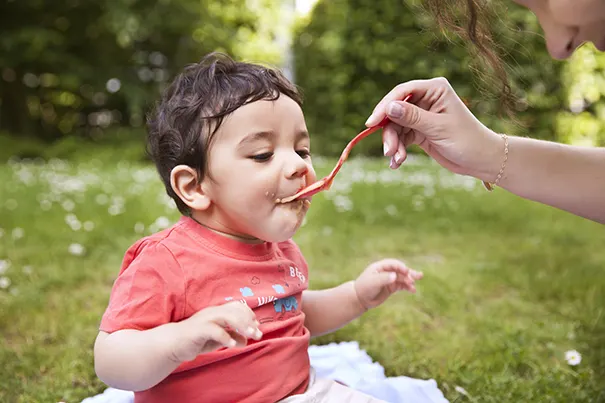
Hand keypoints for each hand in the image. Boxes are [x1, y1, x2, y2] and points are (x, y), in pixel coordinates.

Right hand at [171, 301, 261, 362]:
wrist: (172, 344)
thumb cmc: (196, 340)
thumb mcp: (217, 340)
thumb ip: (231, 337)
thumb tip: (246, 341)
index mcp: (217, 312)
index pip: (237, 307)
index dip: (249, 315)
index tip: (257, 327)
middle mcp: (213, 312)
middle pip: (235, 310)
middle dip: (249, 322)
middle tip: (258, 334)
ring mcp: (205, 319)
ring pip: (227, 316)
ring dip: (241, 326)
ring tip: (250, 336)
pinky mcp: (198, 329)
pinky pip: (215, 330)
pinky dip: (226, 337)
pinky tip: (232, 345)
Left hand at [354, 259, 422, 309]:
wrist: (360, 299)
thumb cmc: (364, 288)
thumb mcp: (373, 282)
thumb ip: (384, 278)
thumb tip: (395, 276)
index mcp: (380, 266)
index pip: (394, 264)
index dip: (401, 267)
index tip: (407, 272)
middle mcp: (386, 272)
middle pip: (400, 270)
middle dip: (409, 273)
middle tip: (418, 276)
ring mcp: (389, 279)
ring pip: (403, 278)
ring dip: (409, 281)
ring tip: (414, 285)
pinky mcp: (391, 287)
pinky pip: (402, 286)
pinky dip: (408, 287)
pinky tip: (413, 290)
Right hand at [364, 77, 503, 182]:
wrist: (480, 160)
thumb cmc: (466, 140)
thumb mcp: (437, 128)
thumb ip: (412, 117)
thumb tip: (388, 107)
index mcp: (434, 89)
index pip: (402, 92)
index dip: (385, 106)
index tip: (371, 123)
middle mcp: (426, 99)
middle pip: (395, 111)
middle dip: (390, 132)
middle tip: (388, 151)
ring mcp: (421, 115)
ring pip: (396, 127)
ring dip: (394, 144)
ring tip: (397, 160)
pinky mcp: (419, 131)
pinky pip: (401, 138)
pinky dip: (398, 150)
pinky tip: (398, 162)